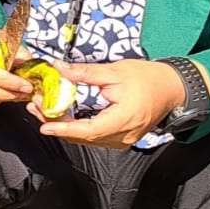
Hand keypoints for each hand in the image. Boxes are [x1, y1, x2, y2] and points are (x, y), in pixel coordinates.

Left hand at [36, 59, 185, 147]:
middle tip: (35, 109)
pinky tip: (63, 116)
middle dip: (57, 125)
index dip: (64, 129)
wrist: (173, 88)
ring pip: (87, 139)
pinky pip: (94, 137)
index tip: (44, 125)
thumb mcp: (115, 71)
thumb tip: (58, 68)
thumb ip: (85, 73)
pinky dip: (77, 128)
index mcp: (123, 120)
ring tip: (43, 111)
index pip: (88, 130)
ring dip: (65, 127)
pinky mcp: (121, 138)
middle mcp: (123, 136)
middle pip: (83, 137)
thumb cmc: (148, 78)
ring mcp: (123, 140)